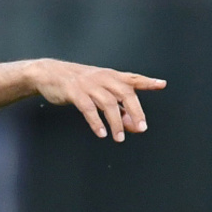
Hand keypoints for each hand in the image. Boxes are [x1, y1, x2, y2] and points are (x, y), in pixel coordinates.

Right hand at [30, 59, 166, 141]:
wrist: (50, 73)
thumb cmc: (78, 84)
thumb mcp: (100, 93)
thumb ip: (118, 109)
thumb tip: (135, 126)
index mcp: (110, 76)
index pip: (133, 78)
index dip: (147, 82)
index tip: (161, 85)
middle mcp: (102, 78)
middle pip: (124, 93)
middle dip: (135, 111)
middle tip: (141, 128)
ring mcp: (88, 84)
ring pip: (108, 103)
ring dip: (116, 122)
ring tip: (119, 138)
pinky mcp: (74, 92)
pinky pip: (88, 109)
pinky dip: (96, 122)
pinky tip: (102, 133)